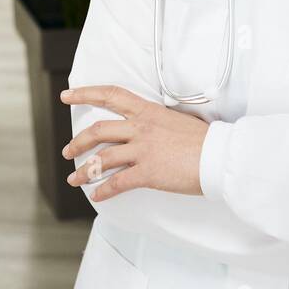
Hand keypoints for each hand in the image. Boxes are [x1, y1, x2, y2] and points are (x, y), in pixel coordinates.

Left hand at [58, 85, 208, 199]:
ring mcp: (143, 150)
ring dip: (84, 170)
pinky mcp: (147, 172)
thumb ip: (157, 123)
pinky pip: (117, 182)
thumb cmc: (204, 140)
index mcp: (148, 111)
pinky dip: (104, 190)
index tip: (68, 95)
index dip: (86, 93)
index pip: (111, 95)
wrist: (219, 155)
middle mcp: (141, 127)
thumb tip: (149, 130)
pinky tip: (97, 195)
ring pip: (102, 158)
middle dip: (78, 142)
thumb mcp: (176, 120)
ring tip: (75, 178)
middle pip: (99, 131)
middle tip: (69, 150)